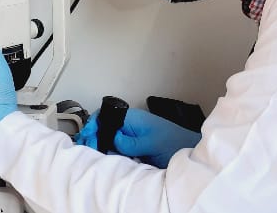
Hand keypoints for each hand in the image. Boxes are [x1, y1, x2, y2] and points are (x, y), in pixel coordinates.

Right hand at [74, 108, 201, 167]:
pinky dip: (111, 152)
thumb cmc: (174, 142)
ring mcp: (130, 135)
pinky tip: (108, 158)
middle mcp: (128, 124)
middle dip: (94, 137)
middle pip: (103, 128)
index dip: (93, 127)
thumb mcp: (151, 143)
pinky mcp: (133, 145)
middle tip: (87, 150)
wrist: (190, 149)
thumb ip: (131, 142)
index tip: (87, 140)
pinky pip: (116, 147)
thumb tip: (113, 140)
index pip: (104, 117)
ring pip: (108, 139)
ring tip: (96, 155)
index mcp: (131, 118)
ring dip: (102, 146)